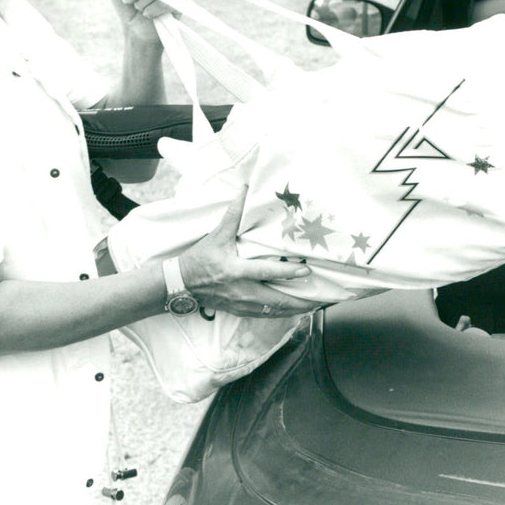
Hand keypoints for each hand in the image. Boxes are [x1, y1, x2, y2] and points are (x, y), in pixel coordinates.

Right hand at [179, 186, 323, 318]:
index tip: (306, 271)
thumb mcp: (217, 236)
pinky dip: (283, 313)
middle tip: (323, 298)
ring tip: (315, 305)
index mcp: (237, 272)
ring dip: (296, 309)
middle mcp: (243, 292)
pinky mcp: (241, 311)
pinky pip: (267, 315)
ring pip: (275, 311)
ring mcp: (242, 305)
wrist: (182, 284)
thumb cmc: (200, 259)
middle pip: (278, 301)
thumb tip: (244, 189)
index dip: (288, 273)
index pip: (267, 274)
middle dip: (302, 301)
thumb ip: (233, 214)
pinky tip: (295, 310)